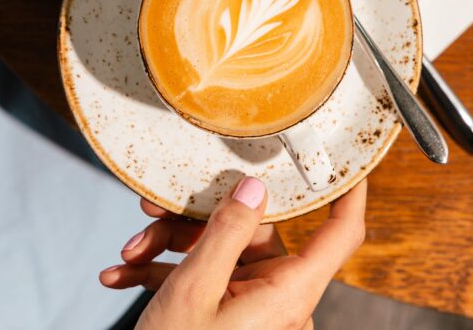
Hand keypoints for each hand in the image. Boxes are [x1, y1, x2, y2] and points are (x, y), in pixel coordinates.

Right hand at [100, 177, 366, 329]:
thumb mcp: (195, 290)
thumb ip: (227, 233)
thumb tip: (256, 188)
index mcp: (289, 293)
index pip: (340, 233)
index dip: (349, 192)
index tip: (346, 158)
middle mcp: (279, 300)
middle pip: (255, 235)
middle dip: (196, 222)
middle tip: (152, 210)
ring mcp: (254, 311)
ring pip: (222, 255)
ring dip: (170, 250)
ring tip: (128, 253)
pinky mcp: (230, 320)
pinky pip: (208, 283)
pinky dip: (167, 276)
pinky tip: (123, 275)